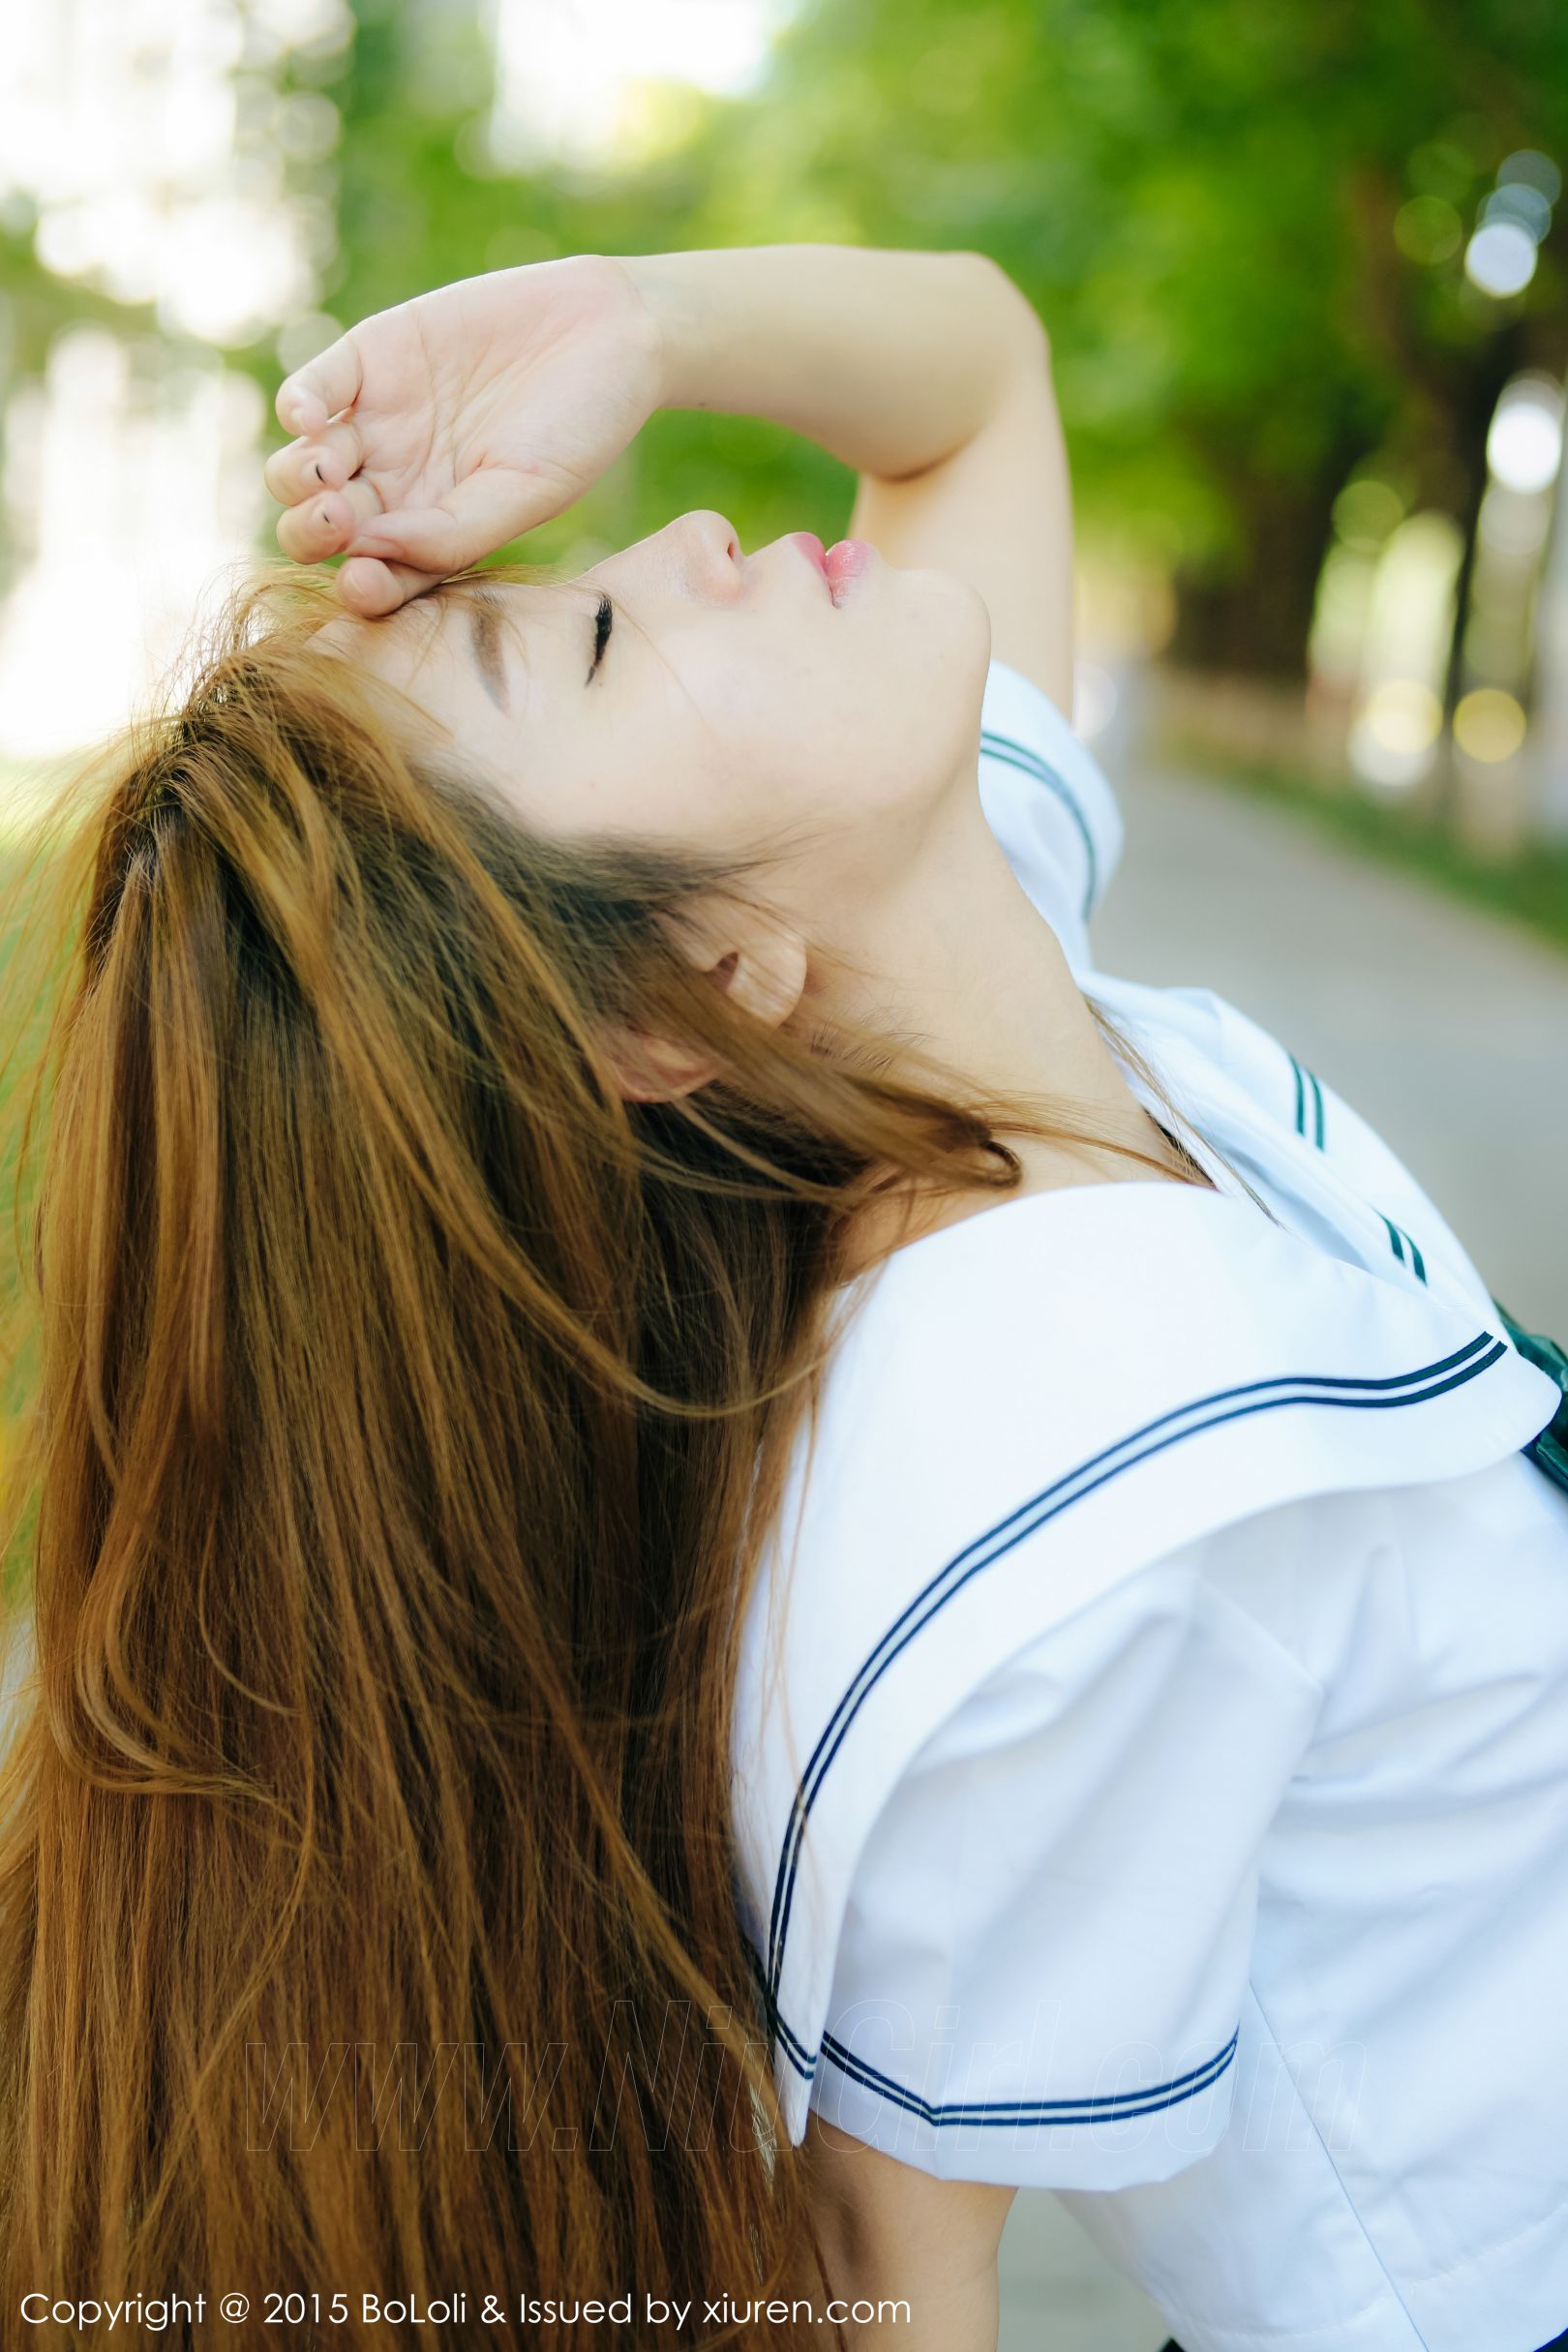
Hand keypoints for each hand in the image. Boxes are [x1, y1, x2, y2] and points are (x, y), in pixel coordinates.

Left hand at [264, 254, 663, 615]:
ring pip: (300, 467)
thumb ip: (451, 533)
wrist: (608, 331)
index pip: (375, 576)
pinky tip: (308, 419)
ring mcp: (376, 423)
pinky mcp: (369, 359)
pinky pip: (310, 390)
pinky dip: (297, 406)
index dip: (358, 588)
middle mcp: (394, 485)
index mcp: (433, 531)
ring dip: (296, 478)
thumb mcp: (527, 492)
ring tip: (325, 469)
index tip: (363, 582)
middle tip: (338, 517)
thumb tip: (366, 553)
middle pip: (320, 528)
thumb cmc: (580, 427)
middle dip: (313, 532)